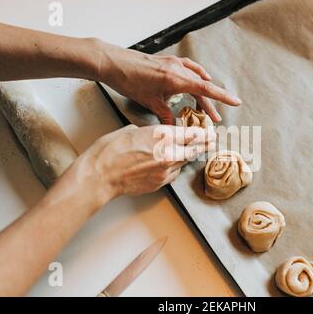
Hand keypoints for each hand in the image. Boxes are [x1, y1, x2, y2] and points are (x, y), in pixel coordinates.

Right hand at [75, 124, 215, 199]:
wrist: (100, 176)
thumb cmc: (110, 151)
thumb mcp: (131, 130)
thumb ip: (149, 133)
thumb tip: (153, 135)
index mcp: (162, 135)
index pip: (192, 133)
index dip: (203, 132)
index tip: (209, 131)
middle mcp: (169, 153)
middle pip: (195, 149)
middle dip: (205, 145)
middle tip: (212, 142)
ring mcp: (166, 170)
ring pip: (185, 161)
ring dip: (188, 156)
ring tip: (192, 151)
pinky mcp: (160, 183)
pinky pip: (174, 173)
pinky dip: (174, 167)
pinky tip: (168, 164)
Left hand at [98, 42, 240, 123]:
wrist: (113, 63)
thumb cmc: (130, 81)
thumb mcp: (150, 102)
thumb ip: (166, 115)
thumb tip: (175, 129)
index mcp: (177, 79)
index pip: (206, 89)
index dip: (222, 97)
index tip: (236, 102)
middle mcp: (178, 69)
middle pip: (201, 88)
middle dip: (209, 104)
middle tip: (214, 119)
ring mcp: (173, 64)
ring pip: (194, 79)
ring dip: (201, 93)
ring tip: (204, 108)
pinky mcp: (167, 62)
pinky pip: (188, 68)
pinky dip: (195, 76)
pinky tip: (198, 79)